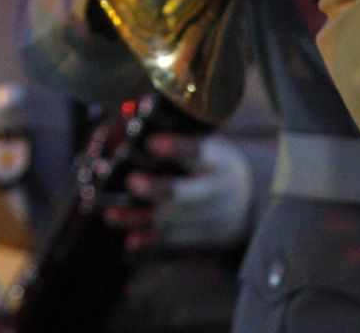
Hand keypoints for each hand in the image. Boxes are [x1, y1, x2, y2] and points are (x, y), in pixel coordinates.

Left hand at [105, 132, 253, 251]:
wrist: (247, 198)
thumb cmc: (209, 162)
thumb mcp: (204, 143)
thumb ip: (171, 135)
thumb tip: (129, 115)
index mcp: (217, 159)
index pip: (199, 152)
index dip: (177, 148)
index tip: (152, 142)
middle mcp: (217, 190)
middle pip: (188, 193)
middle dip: (159, 189)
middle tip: (132, 182)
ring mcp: (213, 218)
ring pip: (175, 221)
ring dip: (142, 218)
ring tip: (112, 216)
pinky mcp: (205, 239)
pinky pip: (176, 243)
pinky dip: (152, 243)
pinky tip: (131, 242)